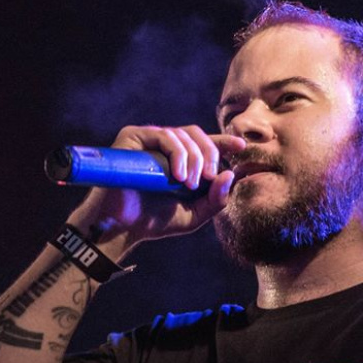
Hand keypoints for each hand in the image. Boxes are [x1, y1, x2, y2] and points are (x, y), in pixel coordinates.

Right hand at [66, 125, 246, 256]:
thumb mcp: (194, 215)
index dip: (224, 141)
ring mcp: (149, 140)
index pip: (205, 143)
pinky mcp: (134, 137)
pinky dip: (177, 154)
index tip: (241, 146)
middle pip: (197, 136)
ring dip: (193, 159)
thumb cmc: (154, 221)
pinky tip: (177, 176)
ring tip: (188, 184)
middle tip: (205, 180)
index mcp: (179, 160)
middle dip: (208, 156)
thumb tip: (229, 175)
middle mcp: (164, 147)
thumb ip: (215, 199)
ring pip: (183, 136)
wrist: (121, 227)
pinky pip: (164, 135)